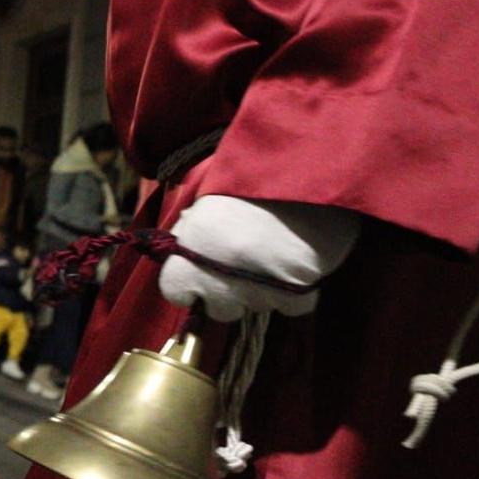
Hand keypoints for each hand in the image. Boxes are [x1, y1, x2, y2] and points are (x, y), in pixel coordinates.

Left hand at [158, 195, 360, 321]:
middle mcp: (218, 280)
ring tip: (275, 255)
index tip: (201, 274)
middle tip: (245, 264)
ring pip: (257, 307)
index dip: (189, 285)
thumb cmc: (248, 183)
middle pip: (220, 310)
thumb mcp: (205, 206)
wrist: (303, 168)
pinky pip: (292, 308)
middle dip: (230, 294)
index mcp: (189, 254)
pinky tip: (297, 263)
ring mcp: (257, 290)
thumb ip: (190, 237)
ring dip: (263, 291)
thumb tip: (183, 253)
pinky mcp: (296, 293)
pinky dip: (296, 293)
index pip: (175, 293)